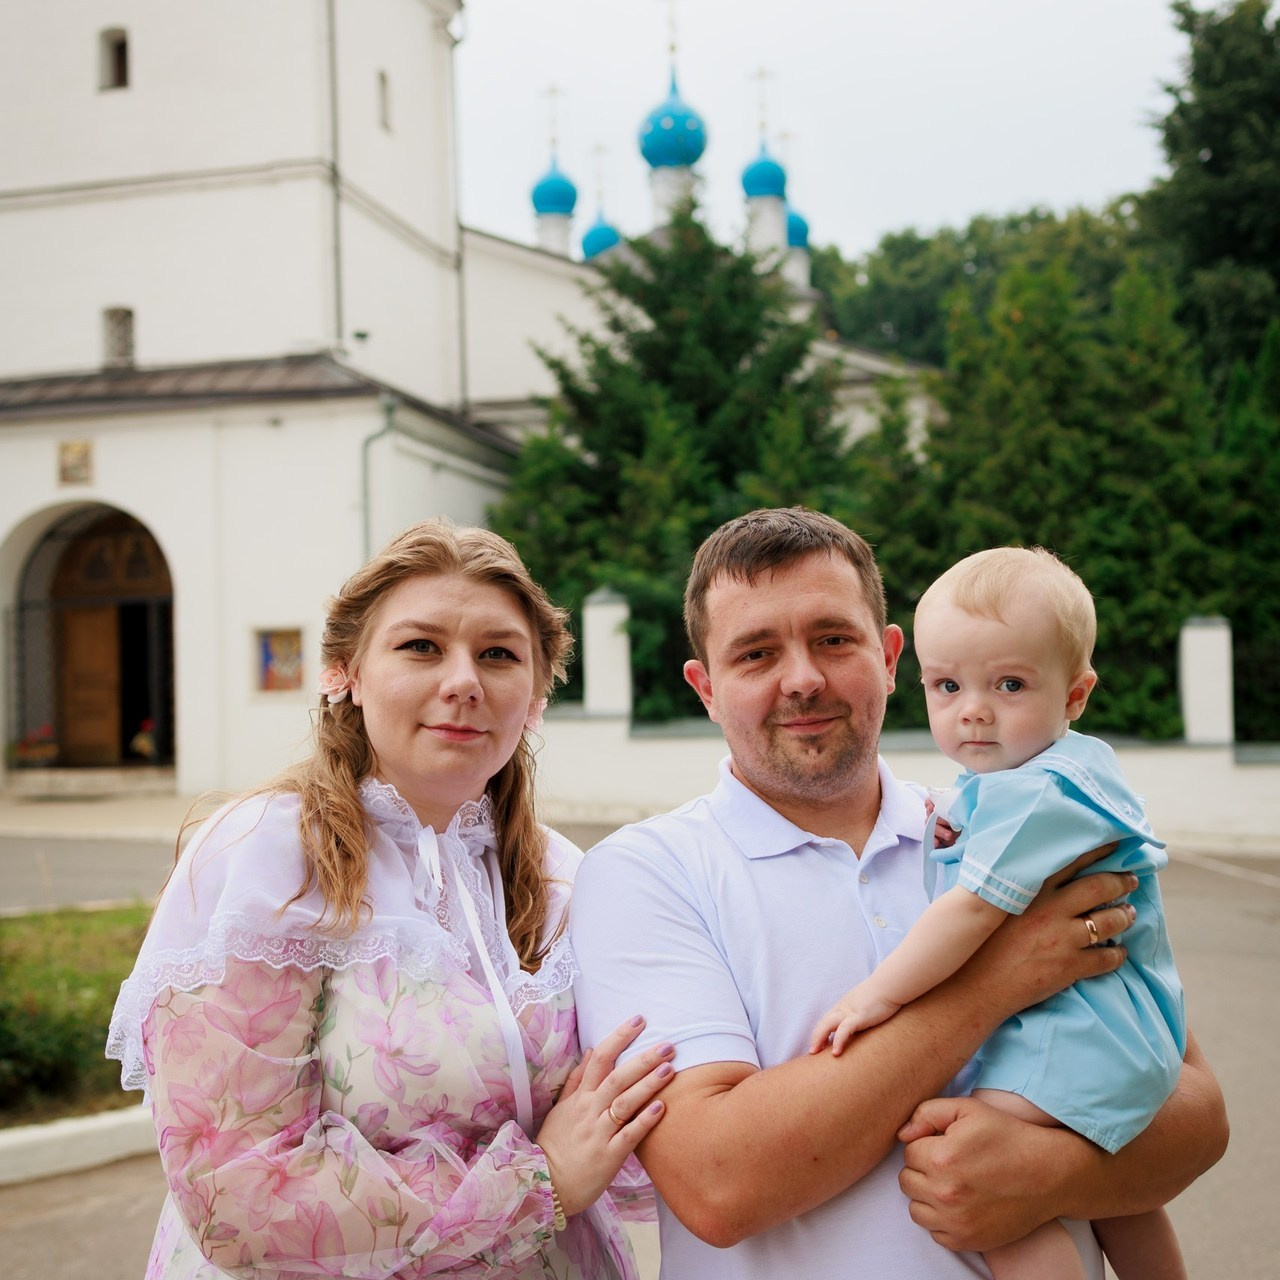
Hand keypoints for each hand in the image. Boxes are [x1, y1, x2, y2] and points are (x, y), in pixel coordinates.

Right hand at [535, 1016, 674, 1217]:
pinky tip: (662, 1108)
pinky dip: (644, 1121)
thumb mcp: (561, 1108)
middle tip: (668, 1044)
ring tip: (670, 1069)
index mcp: (580, 1097)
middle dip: (643, 1059)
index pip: (599, 1058)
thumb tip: (589, 1050)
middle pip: (617, 1078)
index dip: (619, 1037)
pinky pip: (629, 1136)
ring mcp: (599, 1133)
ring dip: (647, 1085)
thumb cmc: (555, 1144)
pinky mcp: (609, 1156)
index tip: (639, 1020)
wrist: (545, 1185)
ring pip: (624, 1103)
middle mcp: (590, 1110)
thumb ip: (577, 1080)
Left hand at [808, 984, 900, 1055]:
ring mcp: (849, 1012)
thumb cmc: (881, 994)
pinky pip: (844, 1029)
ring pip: (827, 1024)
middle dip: (815, 1037)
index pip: (827, 1020)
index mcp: (843, 1005)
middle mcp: (843, 1008)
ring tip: (815, 1052)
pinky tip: (836, 1052)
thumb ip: (858, 1011)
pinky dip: (838, 1040)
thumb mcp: (864, 1003)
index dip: (820, 1032)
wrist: (889, 985)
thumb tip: (860, 1021)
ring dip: (819, 1038)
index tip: (818, 1045)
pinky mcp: (859, 1016)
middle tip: (812, 1052)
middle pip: (823, 1022)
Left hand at [896, 1095, 1068, 1252]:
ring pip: (916, 1208)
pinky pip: (935, 1232)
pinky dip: (942, 1220)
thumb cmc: (1007, 1137)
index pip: (908, 1151)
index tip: (946, 1144)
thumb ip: (927, 1113)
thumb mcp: (967, 1110)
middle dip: (923, 1169)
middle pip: (907, 1180)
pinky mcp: (967, 1241)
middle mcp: (945, 1193)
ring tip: (952, 1183)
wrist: (1048, 1175)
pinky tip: (960, 1204)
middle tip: (949, 1163)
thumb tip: (901, 1134)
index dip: (926, 1144)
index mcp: (941, 1158)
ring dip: (927, 1196)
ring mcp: (956, 1222)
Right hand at [956, 858, 1136, 1018]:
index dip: (1099, 851)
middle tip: (1131, 879)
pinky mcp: (1069, 966)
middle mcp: (1050, 909)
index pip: (1072, 861)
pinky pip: (1106, 958)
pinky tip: (1119, 951)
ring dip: (1124, 916)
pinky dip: (1118, 954)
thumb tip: (1035, 872)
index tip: (1115, 845)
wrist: (974, 985)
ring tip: (1129, 913)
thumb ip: (1016, 886)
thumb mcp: (994, 904)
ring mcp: (1062, 938)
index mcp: (1031, 889)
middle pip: (1099, 887)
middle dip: (1122, 881)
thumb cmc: (980, 942)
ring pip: (1109, 921)